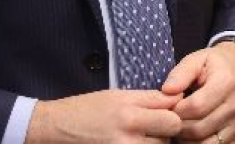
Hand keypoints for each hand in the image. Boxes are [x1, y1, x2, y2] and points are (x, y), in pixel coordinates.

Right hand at [25, 89, 181, 143]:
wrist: (57, 129)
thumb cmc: (86, 109)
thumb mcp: (117, 96)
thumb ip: (149, 99)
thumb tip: (177, 98)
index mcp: (129, 113)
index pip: (172, 113)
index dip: (174, 110)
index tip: (169, 109)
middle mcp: (129, 135)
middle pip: (170, 132)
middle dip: (168, 128)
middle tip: (156, 124)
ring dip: (157, 141)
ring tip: (141, 134)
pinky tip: (135, 141)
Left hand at [162, 42, 234, 142]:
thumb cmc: (213, 65)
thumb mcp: (196, 59)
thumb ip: (180, 73)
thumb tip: (166, 91)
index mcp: (226, 82)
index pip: (195, 107)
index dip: (176, 110)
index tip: (168, 106)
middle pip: (199, 129)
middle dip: (178, 127)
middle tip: (170, 119)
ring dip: (186, 139)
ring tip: (179, 126)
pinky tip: (191, 133)